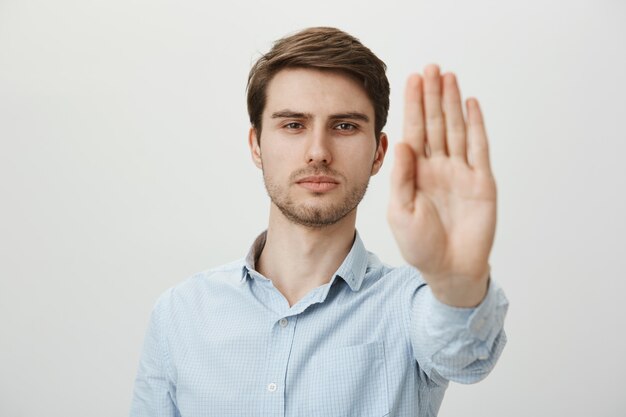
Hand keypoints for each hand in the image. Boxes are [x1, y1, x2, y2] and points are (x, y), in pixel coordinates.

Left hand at [388, 64, 496, 306]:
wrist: (449, 269)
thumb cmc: (419, 245)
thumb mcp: (401, 211)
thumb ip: (401, 177)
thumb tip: (401, 142)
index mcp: (415, 173)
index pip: (413, 131)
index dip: (414, 105)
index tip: (412, 79)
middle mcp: (437, 167)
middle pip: (435, 124)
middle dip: (432, 96)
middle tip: (432, 67)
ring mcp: (460, 172)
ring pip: (455, 129)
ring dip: (452, 103)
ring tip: (449, 77)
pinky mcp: (481, 181)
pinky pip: (478, 148)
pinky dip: (475, 126)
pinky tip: (471, 104)